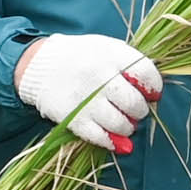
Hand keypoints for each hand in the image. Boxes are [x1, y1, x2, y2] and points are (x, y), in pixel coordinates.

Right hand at [14, 34, 162, 153]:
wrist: (37, 66)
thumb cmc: (80, 57)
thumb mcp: (104, 48)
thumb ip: (129, 63)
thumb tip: (152, 90)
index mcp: (109, 54)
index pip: (144, 72)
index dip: (154, 86)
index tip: (152, 93)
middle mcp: (98, 75)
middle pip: (133, 101)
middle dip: (140, 110)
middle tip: (136, 110)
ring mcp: (85, 98)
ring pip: (120, 123)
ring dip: (128, 127)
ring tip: (125, 124)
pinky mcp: (72, 118)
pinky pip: (99, 137)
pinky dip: (112, 142)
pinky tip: (116, 140)